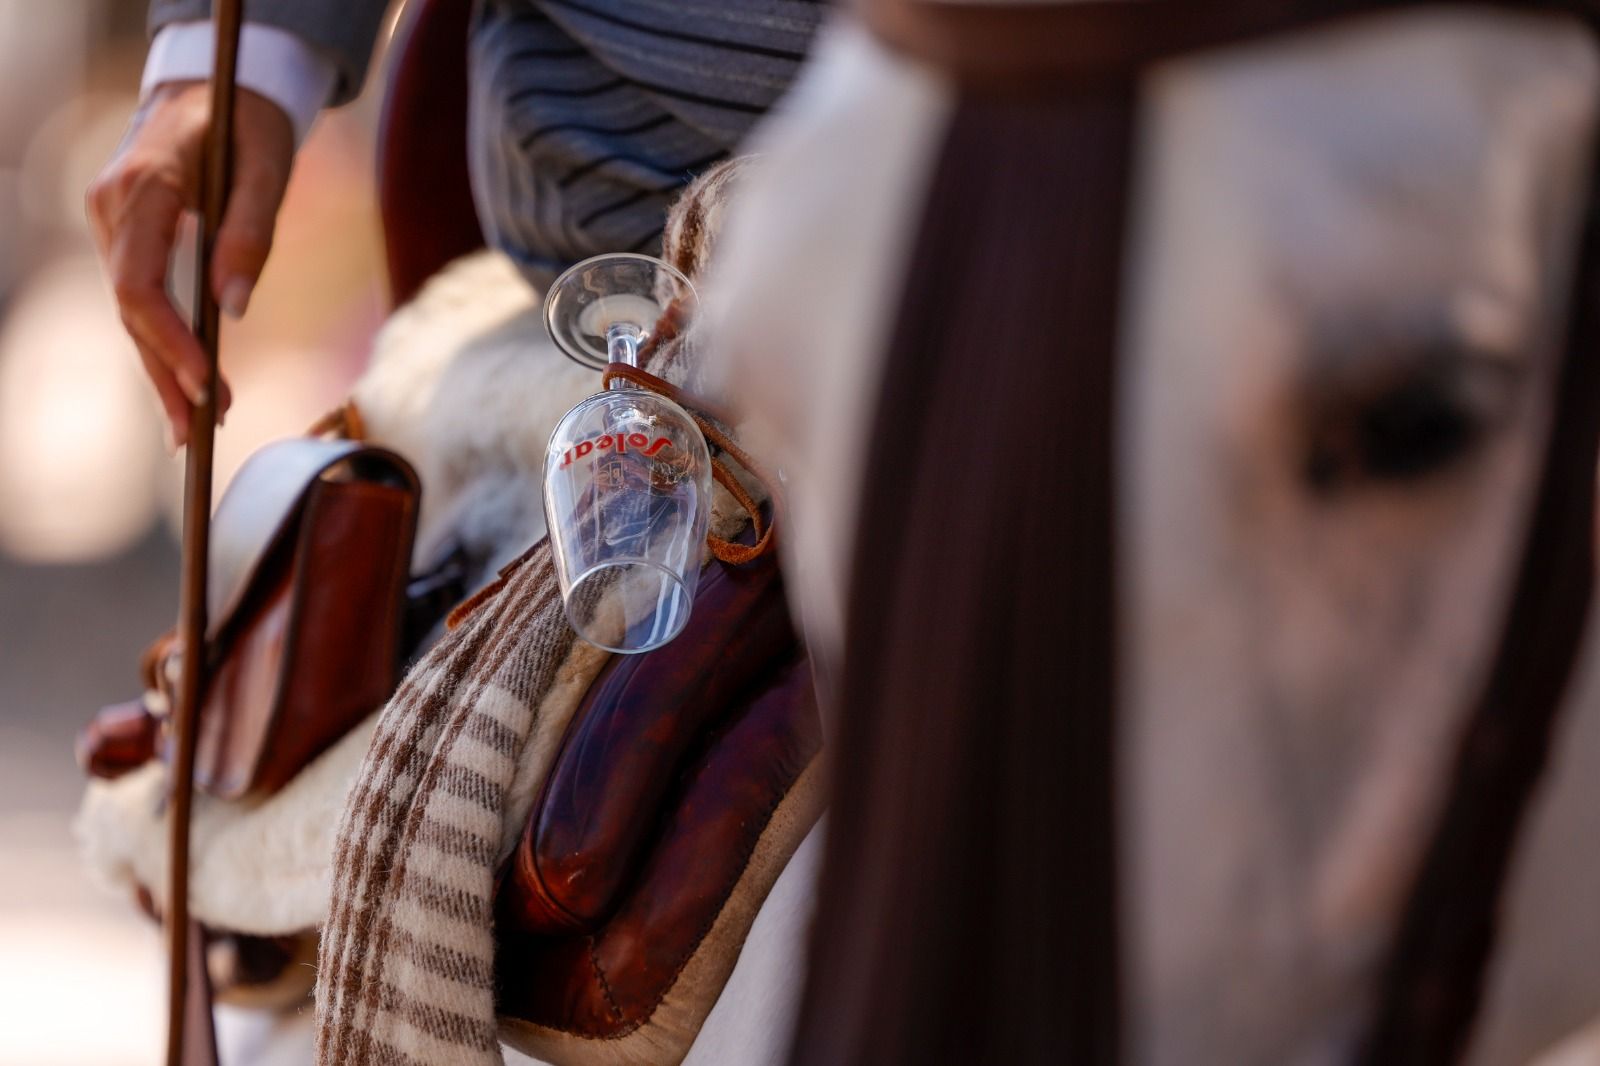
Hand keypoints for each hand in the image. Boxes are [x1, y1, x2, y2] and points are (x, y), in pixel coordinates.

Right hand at [86, 82, 294, 447]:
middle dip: (166, 372)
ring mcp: (110, 219)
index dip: (170, 342)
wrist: (212, 84)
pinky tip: (180, 384)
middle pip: (130, 308)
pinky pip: (137, 295)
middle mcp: (112, 207)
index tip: (205, 385)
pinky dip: (158, 340)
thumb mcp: (267, 169)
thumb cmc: (247, 120)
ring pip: (130, 309)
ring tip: (193, 425)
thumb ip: (251, 235)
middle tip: (200, 431)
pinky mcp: (122, 231)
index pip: (141, 284)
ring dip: (160, 367)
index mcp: (143, 189)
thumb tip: (233, 311)